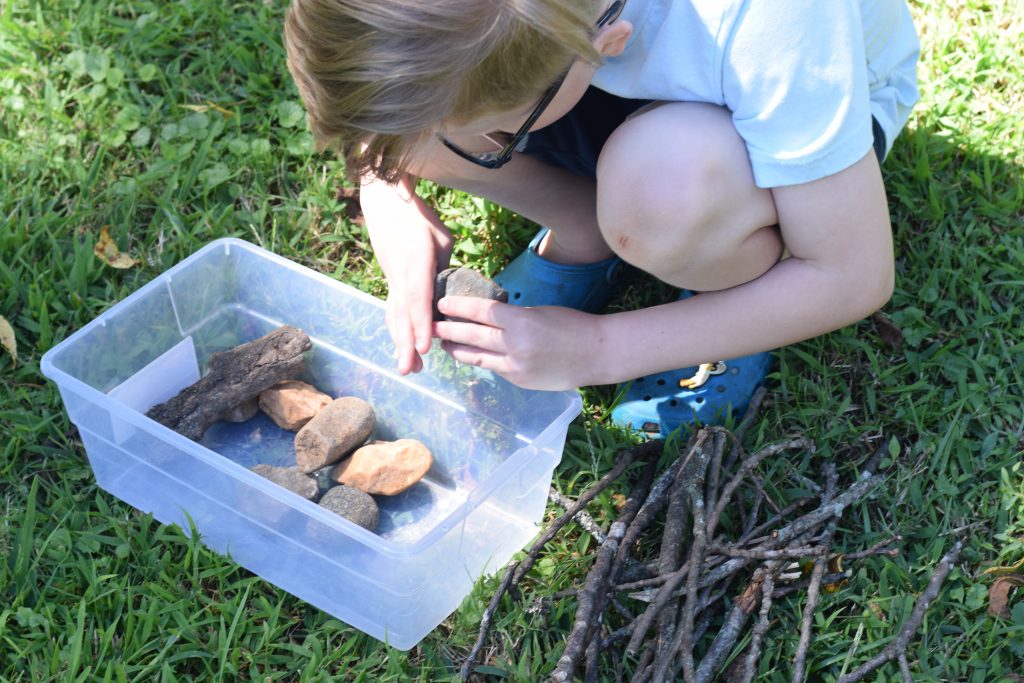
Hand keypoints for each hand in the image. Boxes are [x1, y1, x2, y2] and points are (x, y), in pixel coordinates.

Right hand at [361, 174, 452, 374]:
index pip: (418, 298)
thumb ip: (447, 267)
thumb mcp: (441, 237)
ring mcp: (392, 278)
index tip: (425, 346)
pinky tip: (404, 347)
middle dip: (406, 344)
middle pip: (401, 314)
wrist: (384, 202)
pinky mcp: (390, 281)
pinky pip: (393, 309)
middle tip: (410, 370)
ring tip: (408, 367)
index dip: (420, 323)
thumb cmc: (418, 216)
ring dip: (400, 342)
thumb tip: (452, 294)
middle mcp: (400, 273)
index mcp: (416, 260)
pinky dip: (398, 330)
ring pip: (394, 315)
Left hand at [433, 295, 600, 390]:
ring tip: (443, 344)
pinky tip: (472, 355)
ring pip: (477, 357)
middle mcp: (516, 346)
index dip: (459, 307)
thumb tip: (486, 316)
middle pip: (473, 335)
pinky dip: (482, 360)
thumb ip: (513, 317)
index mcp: (522, 322)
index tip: (443, 304)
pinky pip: (495, 368)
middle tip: (432, 325)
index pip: (482, 311)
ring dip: (457, 350)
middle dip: (449, 330)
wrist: (597, 354)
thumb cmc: (572, 325)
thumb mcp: (540, 312)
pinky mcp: (520, 381)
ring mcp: (517, 367)